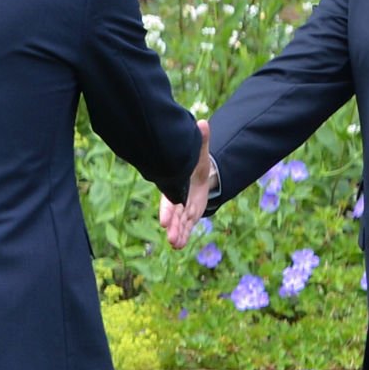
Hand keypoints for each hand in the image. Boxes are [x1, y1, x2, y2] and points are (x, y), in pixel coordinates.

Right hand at [161, 119, 214, 248]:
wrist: (198, 173)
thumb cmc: (194, 162)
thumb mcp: (199, 152)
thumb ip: (201, 140)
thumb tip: (203, 123)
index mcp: (176, 184)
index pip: (170, 199)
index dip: (168, 210)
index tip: (165, 220)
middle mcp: (177, 198)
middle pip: (174, 214)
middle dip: (173, 225)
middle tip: (171, 235)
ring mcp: (182, 208)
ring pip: (180, 223)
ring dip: (178, 233)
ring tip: (175, 244)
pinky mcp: (189, 214)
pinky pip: (186, 226)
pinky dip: (183, 235)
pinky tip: (179, 246)